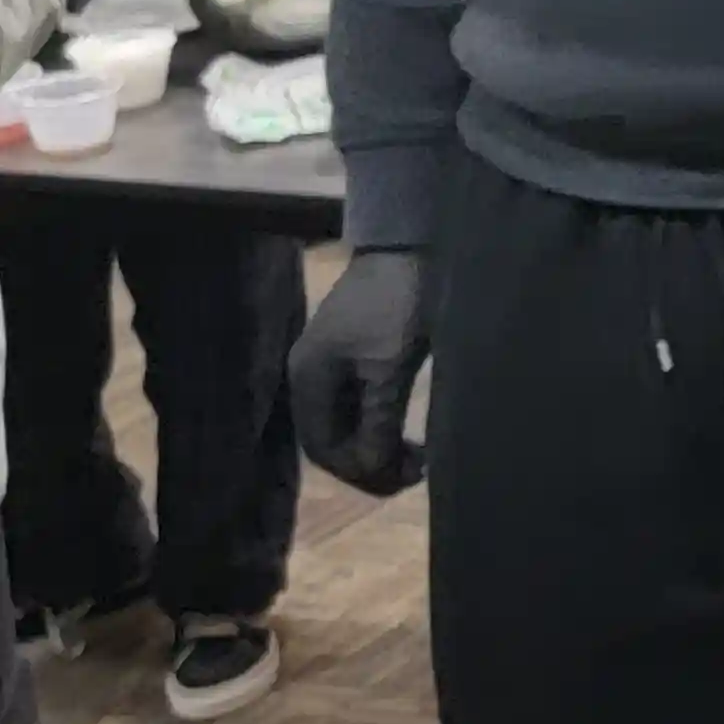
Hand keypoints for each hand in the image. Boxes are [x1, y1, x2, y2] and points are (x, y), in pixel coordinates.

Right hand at [288, 250, 430, 494]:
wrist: (411, 243)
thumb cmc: (400, 303)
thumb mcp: (390, 366)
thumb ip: (377, 419)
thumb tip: (369, 469)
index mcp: (307, 379)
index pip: (322, 448)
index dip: (359, 472)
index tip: (404, 480)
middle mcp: (308, 375)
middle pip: (330, 439)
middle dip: (369, 462)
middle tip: (417, 472)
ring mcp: (328, 364)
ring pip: (346, 423)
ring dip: (376, 445)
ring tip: (417, 457)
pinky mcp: (351, 354)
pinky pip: (357, 404)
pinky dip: (379, 423)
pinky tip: (406, 432)